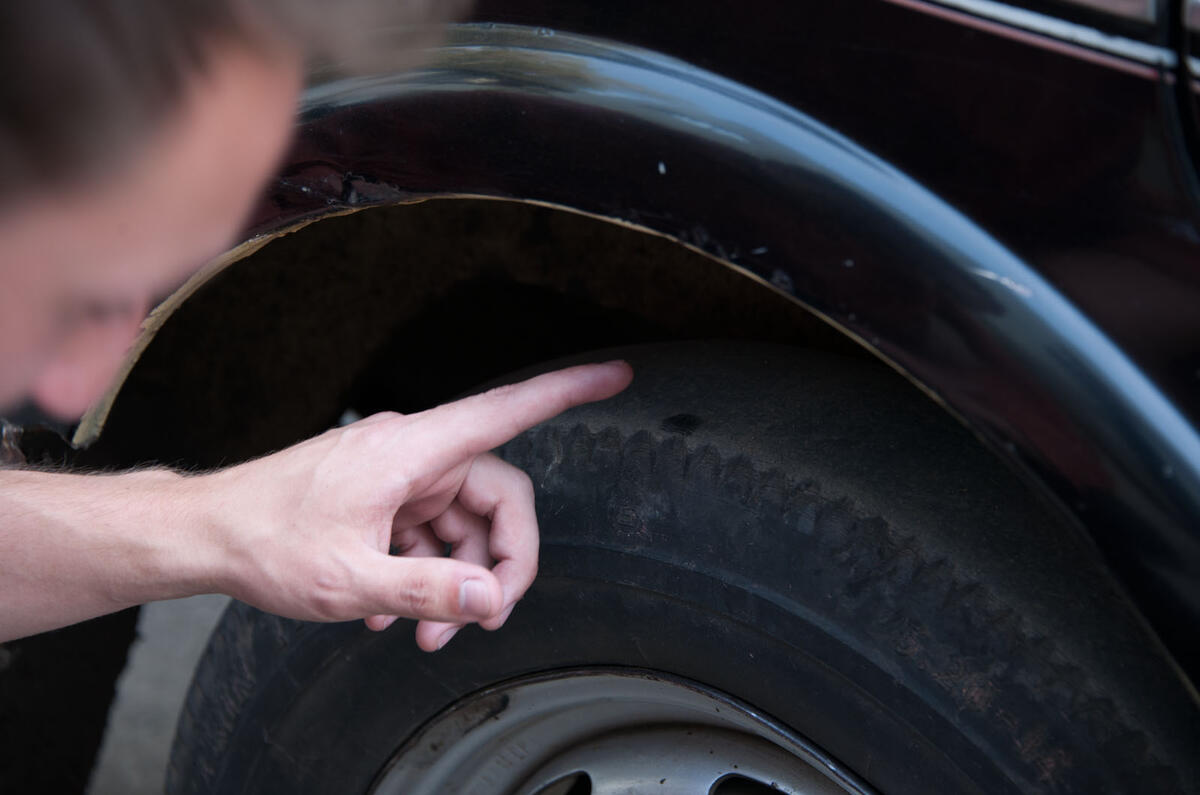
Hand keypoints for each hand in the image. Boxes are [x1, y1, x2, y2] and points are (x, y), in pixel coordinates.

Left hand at [200, 361, 631, 650]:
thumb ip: (427, 590)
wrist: (205, 535)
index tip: (615, 375)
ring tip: (424, 632)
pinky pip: (431, 534)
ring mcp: (399, 476)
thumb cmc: (263, 541)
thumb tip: (490, 599)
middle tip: (483, 619)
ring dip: (454, 583)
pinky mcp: (384, 498)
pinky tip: (394, 613)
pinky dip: (425, 574)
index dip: (568, 391)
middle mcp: (413, 454)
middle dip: (498, 565)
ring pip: (464, 525)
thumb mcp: (348, 580)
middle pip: (498, 498)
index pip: (507, 410)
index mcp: (412, 450)